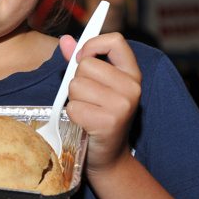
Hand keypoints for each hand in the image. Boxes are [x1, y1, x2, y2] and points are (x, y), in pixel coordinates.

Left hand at [59, 32, 141, 174]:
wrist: (108, 157)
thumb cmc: (99, 117)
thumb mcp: (96, 86)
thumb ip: (80, 61)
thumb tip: (65, 40)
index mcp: (132, 74)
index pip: (115, 41)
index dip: (93, 45)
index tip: (84, 58)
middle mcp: (132, 88)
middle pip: (86, 65)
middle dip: (78, 81)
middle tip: (88, 99)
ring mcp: (122, 105)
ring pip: (76, 86)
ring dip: (73, 99)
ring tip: (87, 111)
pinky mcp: (108, 123)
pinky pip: (73, 107)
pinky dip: (72, 115)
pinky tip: (84, 123)